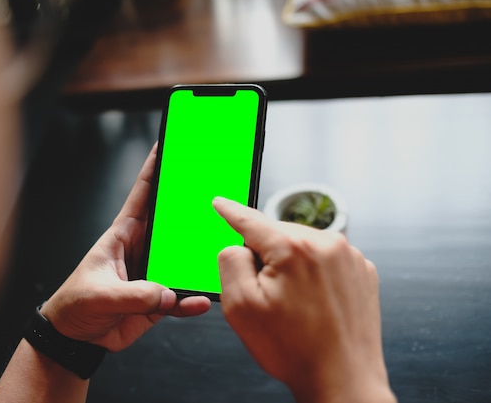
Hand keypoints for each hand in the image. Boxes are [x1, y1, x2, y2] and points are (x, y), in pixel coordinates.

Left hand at [41, 144, 210, 351]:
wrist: (75, 338)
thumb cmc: (75, 304)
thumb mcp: (99, 294)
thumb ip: (134, 294)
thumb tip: (167, 293)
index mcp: (123, 235)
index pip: (143, 194)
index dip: (156, 168)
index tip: (171, 146)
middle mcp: (143, 249)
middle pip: (173, 222)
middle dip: (192, 207)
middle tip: (215, 194)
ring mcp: (153, 273)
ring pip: (184, 258)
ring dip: (199, 257)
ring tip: (218, 254)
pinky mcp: (159, 299)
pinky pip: (182, 297)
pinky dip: (193, 299)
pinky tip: (202, 300)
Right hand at [213, 197, 395, 402]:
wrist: (343, 381)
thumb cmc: (294, 349)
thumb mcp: (241, 306)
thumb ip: (230, 262)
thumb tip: (236, 244)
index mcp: (293, 248)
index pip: (251, 220)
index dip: (230, 212)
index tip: (221, 203)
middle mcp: (327, 244)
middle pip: (278, 234)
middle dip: (266, 255)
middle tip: (266, 294)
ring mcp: (350, 257)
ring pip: (303, 246)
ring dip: (291, 264)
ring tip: (294, 305)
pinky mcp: (363, 271)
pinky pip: (326, 260)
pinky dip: (313, 273)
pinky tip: (312, 304)